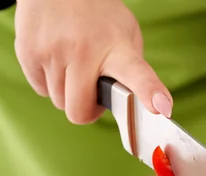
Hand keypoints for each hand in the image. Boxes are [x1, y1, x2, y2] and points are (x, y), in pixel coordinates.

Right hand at [14, 0, 172, 123]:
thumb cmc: (98, 17)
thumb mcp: (125, 36)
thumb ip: (129, 72)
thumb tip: (133, 107)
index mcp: (117, 49)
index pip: (137, 74)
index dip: (149, 92)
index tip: (161, 108)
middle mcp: (84, 50)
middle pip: (78, 112)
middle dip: (85, 109)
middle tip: (91, 90)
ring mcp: (53, 51)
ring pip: (58, 102)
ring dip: (67, 92)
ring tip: (72, 64)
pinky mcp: (29, 52)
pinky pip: (40, 89)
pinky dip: (48, 81)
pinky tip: (55, 57)